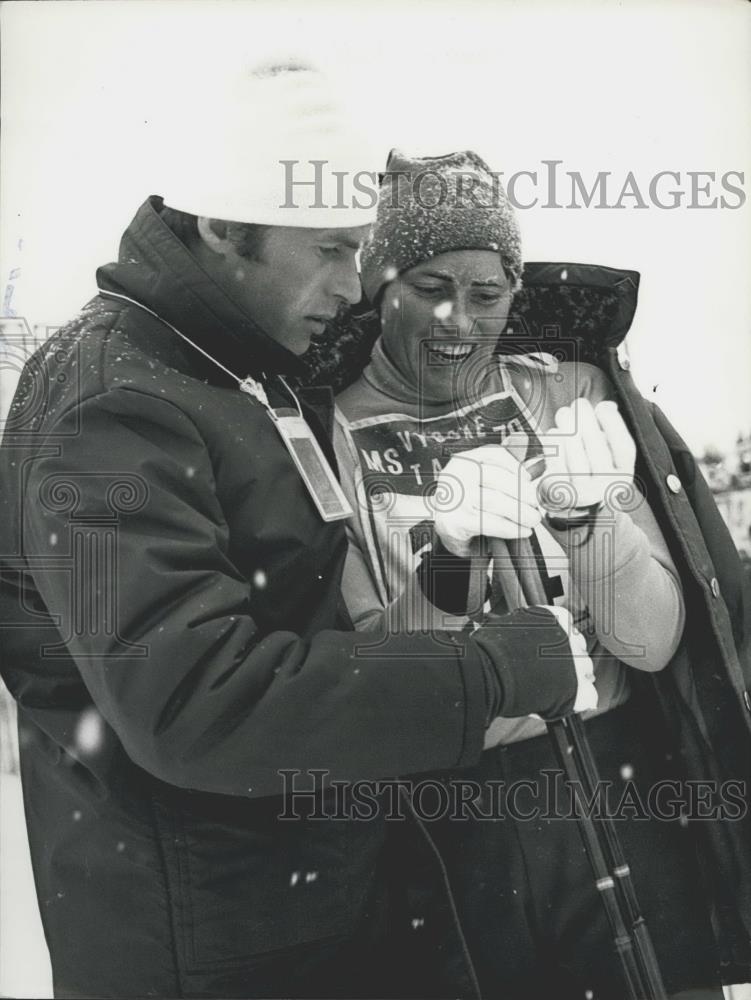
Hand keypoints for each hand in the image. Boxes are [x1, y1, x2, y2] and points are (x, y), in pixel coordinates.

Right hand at [433, 445, 541, 557]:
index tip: (529, 478)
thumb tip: (539, 463)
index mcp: (464, 460)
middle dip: (522, 492)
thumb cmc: (470, 502)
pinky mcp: (455, 521)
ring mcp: (454, 498)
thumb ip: (509, 470)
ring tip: (533, 519)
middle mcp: (456, 475)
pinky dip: (510, 528)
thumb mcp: (486, 482)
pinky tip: (522, 530)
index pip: (493, 454)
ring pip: (494, 501)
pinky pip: (489, 523)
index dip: (516, 466)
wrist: (449, 530)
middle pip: (496, 478)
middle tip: (535, 504)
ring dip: (520, 512)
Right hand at [470, 604, 597, 722]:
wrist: (491, 671)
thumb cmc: (492, 649)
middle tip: (549, 671)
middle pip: (579, 649)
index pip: (570, 628)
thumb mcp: (513, 625)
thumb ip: (530, 629)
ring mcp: (577, 663)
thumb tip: (529, 637)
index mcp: (556, 618)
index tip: (553, 651)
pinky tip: (561, 701)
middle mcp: (570, 637)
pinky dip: (579, 701)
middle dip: (568, 660)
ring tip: (551, 687)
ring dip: (574, 679)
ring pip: (586, 671)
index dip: (560, 643)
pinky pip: (589, 696)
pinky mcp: (579, 688)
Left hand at [537, 399, 635, 515]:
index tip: (602, 407)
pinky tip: (553, 432)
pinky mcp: (558, 495)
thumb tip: (608, 407)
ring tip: (563, 414)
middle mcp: (605, 488)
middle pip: (597, 448)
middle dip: (586, 420)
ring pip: (575, 455)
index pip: (624, 448)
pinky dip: (553, 445)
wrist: (574, 513)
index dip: (614, 424)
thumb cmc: (591, 475)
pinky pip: (555, 464)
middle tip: (578, 404)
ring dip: (567, 428)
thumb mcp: (609, 459)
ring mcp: (582, 495)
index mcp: (623, 476)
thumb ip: (610, 434)